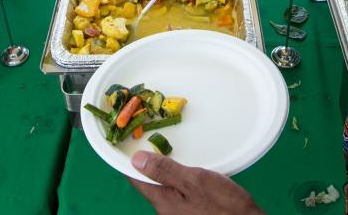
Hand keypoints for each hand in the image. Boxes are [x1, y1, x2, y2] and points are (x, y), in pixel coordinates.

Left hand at [128, 151, 262, 214]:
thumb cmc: (224, 206)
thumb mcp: (194, 182)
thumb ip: (165, 171)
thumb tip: (135, 160)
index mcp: (163, 202)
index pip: (136, 180)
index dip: (127, 161)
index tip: (123, 144)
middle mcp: (167, 211)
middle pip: (150, 184)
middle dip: (148, 164)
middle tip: (147, 141)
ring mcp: (181, 213)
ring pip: (166, 187)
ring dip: (165, 170)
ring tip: (167, 150)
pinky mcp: (195, 212)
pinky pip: (179, 192)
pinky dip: (179, 178)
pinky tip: (189, 170)